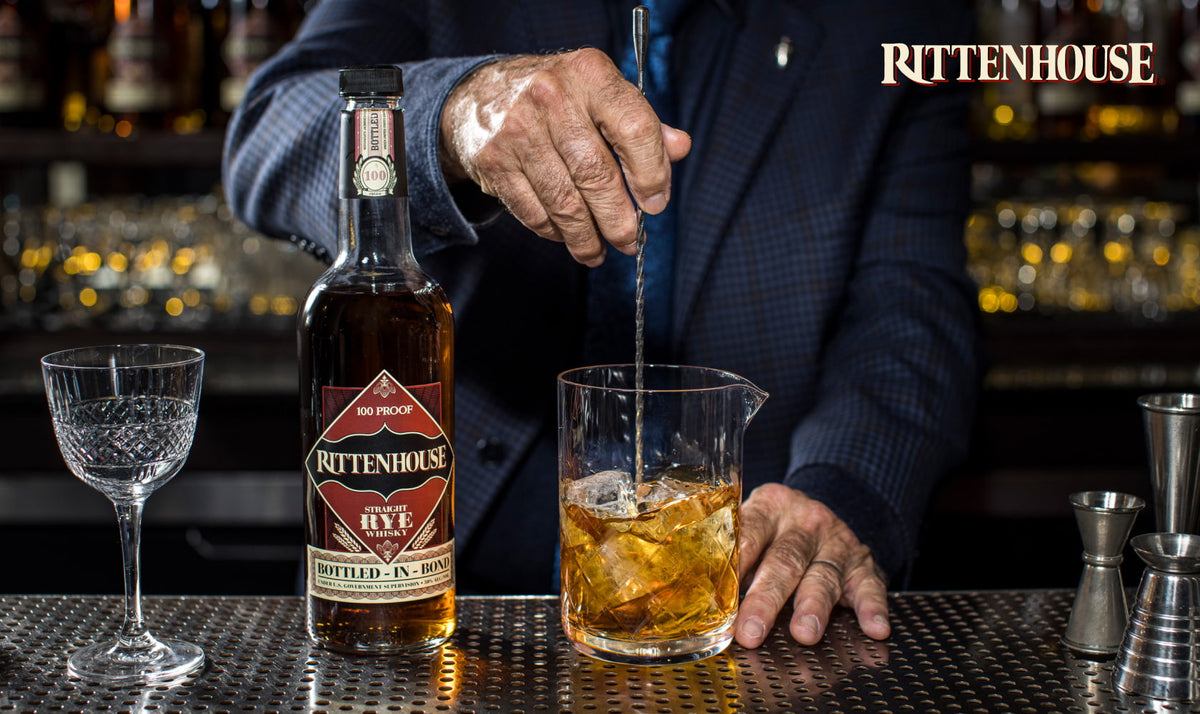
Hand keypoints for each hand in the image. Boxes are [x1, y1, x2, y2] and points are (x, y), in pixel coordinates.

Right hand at [439, 49, 691, 265]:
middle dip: (619, 221)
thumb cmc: (555, 97)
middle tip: (630, 242)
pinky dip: (554, 231)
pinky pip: (532, 210)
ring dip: (586, 237)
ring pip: (564, 202)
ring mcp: (517, 129)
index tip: (655, 204)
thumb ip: (642, 122)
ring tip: (598, 252)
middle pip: (597, 176)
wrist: (480, 93)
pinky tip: (566, 235)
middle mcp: (552, 96)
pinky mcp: (493, 160)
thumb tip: (680, 148)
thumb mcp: (601, 92)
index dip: (652, 174)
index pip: (635, 129)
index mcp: (590, 73)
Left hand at [736, 483, 890, 647]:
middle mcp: (804, 521)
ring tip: (803, 634)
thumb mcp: (754, 528)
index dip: (736, 564)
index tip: (722, 595)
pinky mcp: (863, 562)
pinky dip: (873, 607)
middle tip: (751, 630)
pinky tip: (874, 627)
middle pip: (784, 560)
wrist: (822, 515)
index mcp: (770, 506)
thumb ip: (735, 556)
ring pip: (823, 575)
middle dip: (766, 599)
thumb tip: (704, 602)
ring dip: (813, 606)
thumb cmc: (775, 532)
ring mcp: (836, 541)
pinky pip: (870, 585)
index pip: (750, 531)